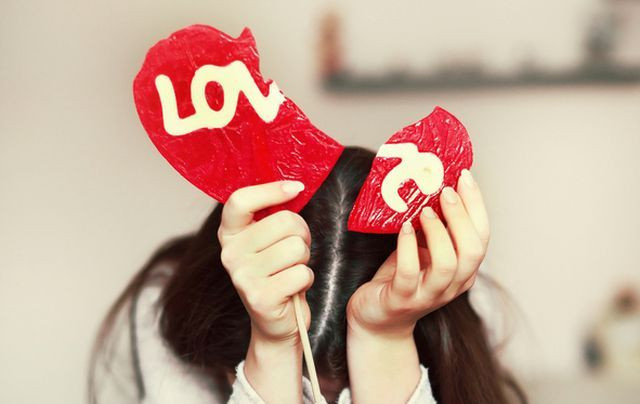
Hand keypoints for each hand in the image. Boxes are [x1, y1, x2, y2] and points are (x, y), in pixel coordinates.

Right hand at [218, 180, 314, 342]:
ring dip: (304, 259)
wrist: (275, 322)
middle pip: (283, 221)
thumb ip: (273, 215)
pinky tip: (293, 288)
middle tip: (296, 249)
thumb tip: (295, 186)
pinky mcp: (260, 297)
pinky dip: (306, 279)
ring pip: (296, 247)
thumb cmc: (277, 273)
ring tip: (292, 270)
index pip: (239, 200)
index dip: (271, 190)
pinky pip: (301, 273)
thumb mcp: (268, 241)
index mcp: (229, 234)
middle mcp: (230, 253)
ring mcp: (242, 276)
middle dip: (301, 233)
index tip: (296, 188)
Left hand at [347, 169, 489, 336]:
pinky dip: (408, 247)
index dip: (476, 205)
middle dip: (461, 217)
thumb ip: (434, 226)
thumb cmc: (401, 277)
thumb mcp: (424, 249)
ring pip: (447, 265)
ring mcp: (428, 295)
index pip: (482, 237)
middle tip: (444, 191)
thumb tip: (436, 183)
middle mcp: (453, 285)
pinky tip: (403, 229)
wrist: (378, 319)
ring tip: (423, 211)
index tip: (465, 176)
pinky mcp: (401, 299)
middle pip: (472, 251)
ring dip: (438, 232)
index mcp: (464, 270)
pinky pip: (410, 273)